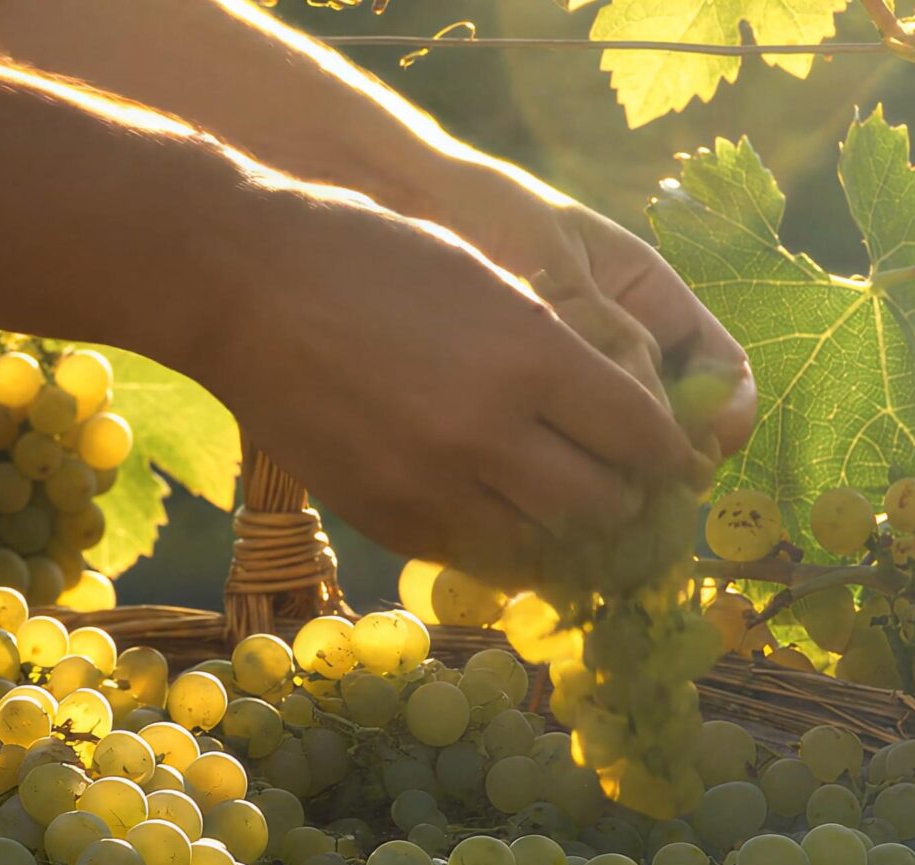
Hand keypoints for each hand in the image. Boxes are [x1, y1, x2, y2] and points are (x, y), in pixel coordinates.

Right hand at [195, 184, 701, 586]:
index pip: (643, 436)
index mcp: (533, 356)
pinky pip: (473, 557)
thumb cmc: (374, 257)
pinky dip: (500, 545)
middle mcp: (491, 431)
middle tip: (620, 486)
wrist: (246, 282)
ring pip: (543, 545)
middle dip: (623, 497)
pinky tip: (498, 516)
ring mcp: (434, 483)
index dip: (666, 452)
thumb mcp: (490, 282)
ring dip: (563, 532)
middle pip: (604, 503)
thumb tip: (621, 420)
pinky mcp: (387, 516)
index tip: (668, 455)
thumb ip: (557, 353)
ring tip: (562, 508)